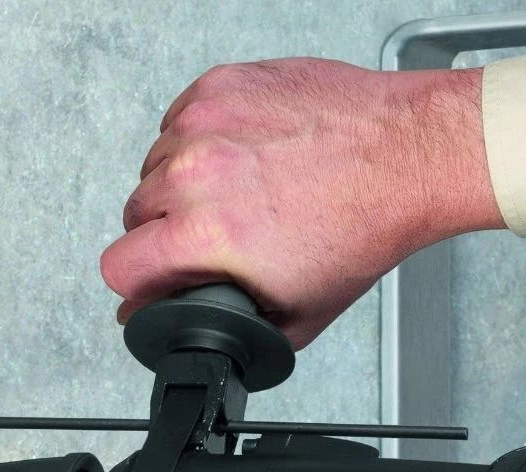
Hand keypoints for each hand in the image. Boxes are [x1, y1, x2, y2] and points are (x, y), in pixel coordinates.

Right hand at [101, 58, 502, 349]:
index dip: (138, 283)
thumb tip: (187, 333)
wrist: (406, 156)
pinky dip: (201, 139)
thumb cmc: (364, 226)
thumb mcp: (299, 313)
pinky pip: (181, 120)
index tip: (156, 279)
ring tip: (237, 192)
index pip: (119, 267)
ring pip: (156, 165)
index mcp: (207, 235)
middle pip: (135, 214)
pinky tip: (244, 155)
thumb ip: (229, 328)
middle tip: (214, 236)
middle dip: (165, 233)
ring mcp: (206, 122)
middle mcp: (197, 174)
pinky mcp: (221, 85)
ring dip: (182, 184)